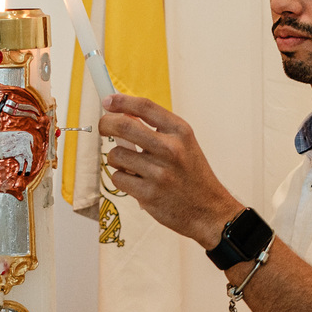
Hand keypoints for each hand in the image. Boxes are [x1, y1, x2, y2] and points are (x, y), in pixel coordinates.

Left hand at [97, 94, 242, 248]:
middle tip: (103, 127)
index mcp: (180, 132)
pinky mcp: (148, 194)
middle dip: (106, 124)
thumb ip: (157, 128)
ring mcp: (159, 173)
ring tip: (131, 166)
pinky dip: (121, 179)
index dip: (121, 101)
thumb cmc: (192, 175)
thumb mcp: (184, 144)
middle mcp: (171, 149)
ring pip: (116, 155)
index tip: (107, 101)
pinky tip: (135, 182)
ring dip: (116, 159)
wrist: (209, 210)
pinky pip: (118, 178)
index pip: (145, 107)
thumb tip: (123, 113)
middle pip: (123, 126)